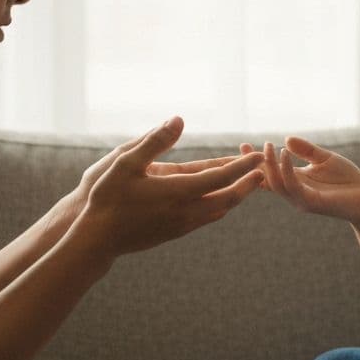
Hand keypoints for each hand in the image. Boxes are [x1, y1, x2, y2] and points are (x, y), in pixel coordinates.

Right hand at [71, 116, 264, 256]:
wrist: (97, 240)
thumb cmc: (107, 197)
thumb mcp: (125, 162)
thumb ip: (154, 141)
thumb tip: (179, 119)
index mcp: (177, 192)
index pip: (220, 177)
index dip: (241, 165)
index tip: (257, 155)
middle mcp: (185, 212)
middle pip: (227, 198)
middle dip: (247, 184)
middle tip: (263, 171)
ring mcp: (180, 226)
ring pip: (218, 212)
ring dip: (235, 197)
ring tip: (247, 185)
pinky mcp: (173, 234)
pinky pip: (205, 219)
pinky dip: (219, 207)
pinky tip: (219, 203)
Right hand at [241, 137, 359, 224]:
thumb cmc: (347, 181)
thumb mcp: (325, 159)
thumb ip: (307, 150)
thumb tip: (286, 139)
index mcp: (296, 181)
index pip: (270, 172)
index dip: (256, 161)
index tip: (243, 145)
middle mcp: (294, 192)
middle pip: (266, 180)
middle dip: (254, 165)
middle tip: (245, 147)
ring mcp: (301, 199)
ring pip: (276, 183)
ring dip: (270, 165)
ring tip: (268, 146)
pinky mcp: (311, 202)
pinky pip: (293, 185)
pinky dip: (286, 169)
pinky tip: (284, 153)